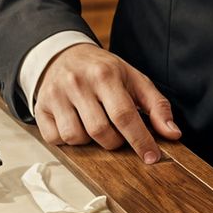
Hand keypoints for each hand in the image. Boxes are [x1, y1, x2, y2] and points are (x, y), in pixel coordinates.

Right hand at [33, 41, 180, 164]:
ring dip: (90, 141)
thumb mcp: (134, 79)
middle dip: (114, 141)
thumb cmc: (103, 70)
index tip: (152, 157)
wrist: (64, 55)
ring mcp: (56, 95)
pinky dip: (69, 140)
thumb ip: (156, 105)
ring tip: (95, 124)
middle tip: (117, 133)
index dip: (140, 140)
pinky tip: (75, 123)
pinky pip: (56, 139)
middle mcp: (78, 83)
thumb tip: (172, 134)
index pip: (125, 115)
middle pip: (100, 131)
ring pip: (76, 138)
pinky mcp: (39, 108)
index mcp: (105, 74)